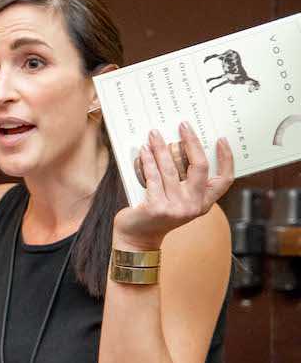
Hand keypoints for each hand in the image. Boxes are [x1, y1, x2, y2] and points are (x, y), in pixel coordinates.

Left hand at [113, 122, 233, 249]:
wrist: (137, 237)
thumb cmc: (156, 212)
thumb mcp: (177, 199)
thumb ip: (182, 181)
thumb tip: (178, 146)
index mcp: (204, 203)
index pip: (225, 180)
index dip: (226, 158)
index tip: (221, 139)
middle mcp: (194, 206)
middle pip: (199, 167)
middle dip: (191, 142)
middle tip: (183, 125)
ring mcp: (176, 208)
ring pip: (171, 169)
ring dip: (161, 148)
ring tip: (154, 134)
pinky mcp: (157, 208)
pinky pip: (153, 177)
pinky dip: (147, 161)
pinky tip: (143, 151)